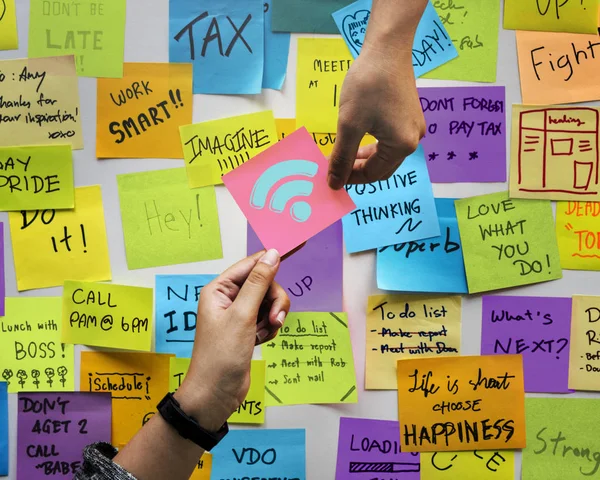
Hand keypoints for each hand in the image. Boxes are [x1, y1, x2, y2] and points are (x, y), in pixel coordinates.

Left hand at [175, 250, 288, 430]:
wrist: (216, 394)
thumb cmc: (220, 355)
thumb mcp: (242, 315)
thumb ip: (259, 283)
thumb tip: (272, 254)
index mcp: (220, 289)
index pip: (252, 264)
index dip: (273, 256)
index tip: (299, 244)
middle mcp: (228, 298)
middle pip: (265, 284)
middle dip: (273, 301)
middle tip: (274, 319)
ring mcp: (238, 315)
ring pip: (269, 302)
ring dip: (273, 317)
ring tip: (266, 333)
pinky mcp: (247, 329)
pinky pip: (268, 318)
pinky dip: (269, 329)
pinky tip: (260, 341)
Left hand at [327, 46, 425, 188]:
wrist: (386, 49)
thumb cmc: (367, 86)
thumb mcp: (349, 125)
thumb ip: (342, 158)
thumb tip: (334, 184)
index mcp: (402, 146)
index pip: (374, 175)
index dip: (350, 178)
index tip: (330, 174)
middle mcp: (414, 140)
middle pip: (383, 167)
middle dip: (358, 169)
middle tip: (335, 165)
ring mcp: (414, 127)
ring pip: (386, 154)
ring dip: (364, 157)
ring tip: (344, 153)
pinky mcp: (410, 116)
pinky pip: (390, 140)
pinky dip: (373, 144)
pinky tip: (357, 138)